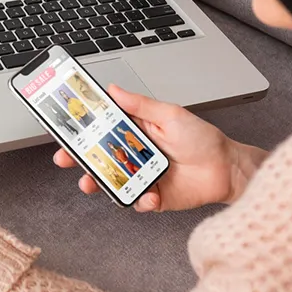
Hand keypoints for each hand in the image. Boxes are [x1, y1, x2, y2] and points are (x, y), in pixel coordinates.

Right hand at [53, 85, 265, 211]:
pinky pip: (136, 201)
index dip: (82, 130)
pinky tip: (151, 195)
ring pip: (111, 182)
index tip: (64, 129)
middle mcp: (134, 154)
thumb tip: (113, 89)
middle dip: (78, 159)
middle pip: (99, 157)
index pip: (102, 130)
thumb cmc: (202, 139)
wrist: (227, 169)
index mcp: (135, 132)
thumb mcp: (170, 115)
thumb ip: (140, 105)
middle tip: (65, 159)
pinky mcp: (153, 198)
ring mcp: (142, 177)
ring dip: (99, 183)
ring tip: (92, 183)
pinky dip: (140, 200)